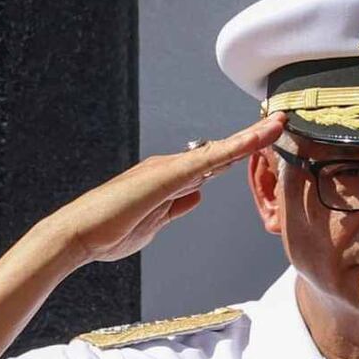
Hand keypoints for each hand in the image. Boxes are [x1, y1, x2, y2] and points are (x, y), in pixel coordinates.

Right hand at [49, 113, 287, 264]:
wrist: (78, 236)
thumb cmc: (108, 232)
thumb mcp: (154, 223)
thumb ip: (176, 208)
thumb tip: (197, 196)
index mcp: (169, 181)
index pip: (212, 165)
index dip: (239, 154)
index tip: (263, 144)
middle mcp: (171, 168)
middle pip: (221, 153)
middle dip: (252, 139)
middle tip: (280, 122)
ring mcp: (170, 169)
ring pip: (220, 150)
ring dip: (251, 136)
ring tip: (278, 122)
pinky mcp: (168, 176)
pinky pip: (210, 158)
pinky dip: (236, 147)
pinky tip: (256, 138)